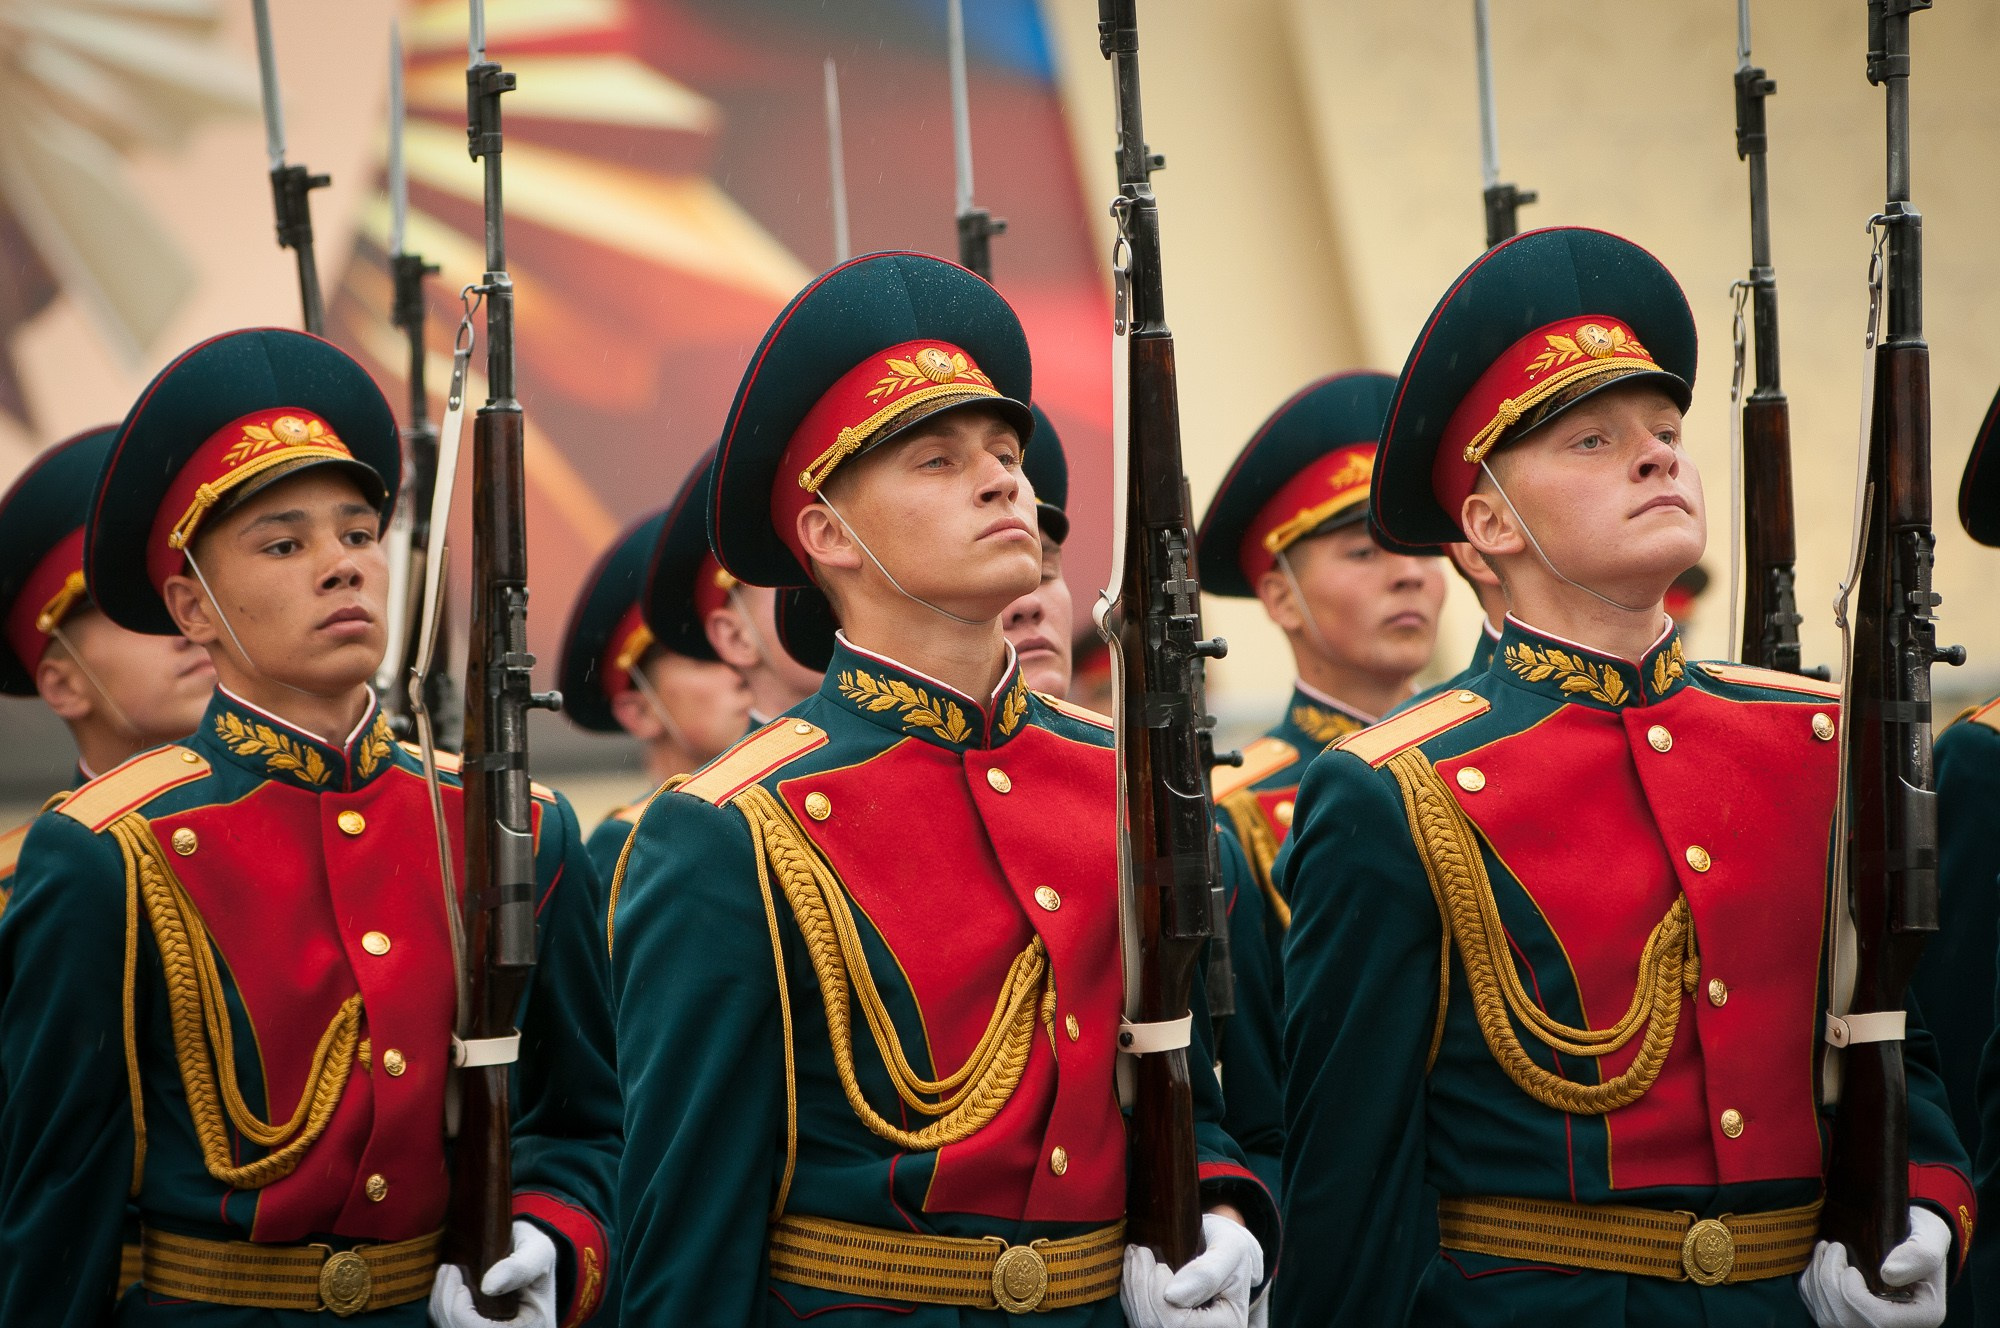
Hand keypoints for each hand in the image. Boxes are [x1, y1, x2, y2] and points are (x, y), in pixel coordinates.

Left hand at [429, 1221, 557, 1327]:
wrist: (534, 1258)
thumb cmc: (537, 1254)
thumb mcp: (539, 1252)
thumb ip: (521, 1267)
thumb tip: (488, 1287)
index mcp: (533, 1326)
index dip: (460, 1312)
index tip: (458, 1280)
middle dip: (446, 1304)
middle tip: (448, 1269)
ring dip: (442, 1305)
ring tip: (446, 1273)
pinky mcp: (478, 1327)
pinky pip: (452, 1326)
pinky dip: (443, 1309)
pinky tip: (446, 1287)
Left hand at [1120, 1212, 1263, 1327]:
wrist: (1226, 1252)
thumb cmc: (1230, 1249)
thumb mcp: (1230, 1250)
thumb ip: (1207, 1272)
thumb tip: (1170, 1295)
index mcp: (1224, 1325)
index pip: (1177, 1322)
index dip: (1158, 1294)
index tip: (1159, 1263)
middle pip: (1155, 1324)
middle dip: (1140, 1285)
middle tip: (1139, 1251)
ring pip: (1143, 1322)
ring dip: (1133, 1286)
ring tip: (1135, 1255)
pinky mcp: (1165, 1324)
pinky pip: (1139, 1318)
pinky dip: (1131, 1292)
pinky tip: (1134, 1270)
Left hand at [1796, 1207, 1948, 1327]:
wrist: (1910, 1240)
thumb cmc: (1922, 1237)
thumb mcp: (1930, 1239)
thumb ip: (1918, 1255)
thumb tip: (1888, 1273)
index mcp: (1922, 1316)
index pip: (1878, 1321)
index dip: (1853, 1292)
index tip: (1851, 1264)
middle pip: (1847, 1321)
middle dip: (1828, 1279)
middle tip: (1833, 1246)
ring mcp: (1870, 1325)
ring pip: (1829, 1319)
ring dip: (1816, 1279)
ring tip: (1825, 1249)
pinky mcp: (1849, 1319)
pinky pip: (1819, 1311)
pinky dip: (1811, 1286)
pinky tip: (1819, 1263)